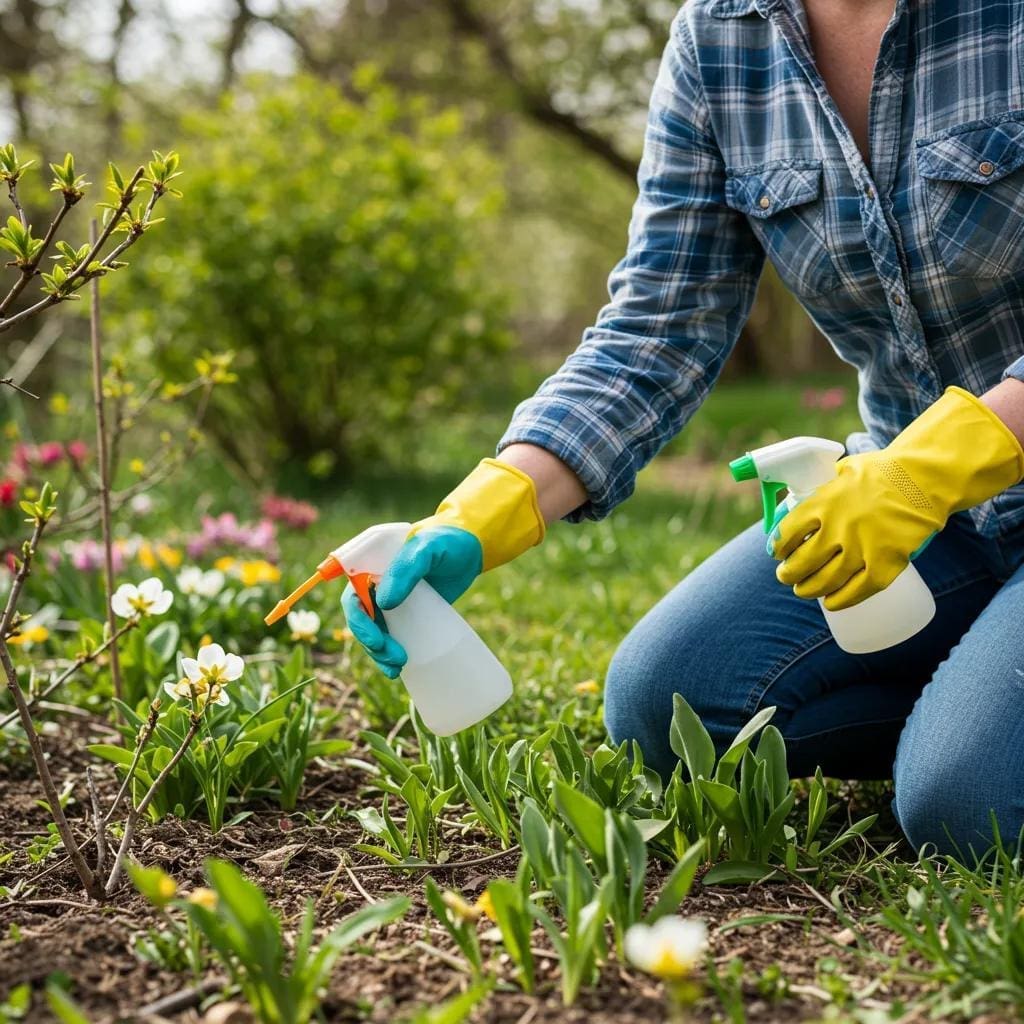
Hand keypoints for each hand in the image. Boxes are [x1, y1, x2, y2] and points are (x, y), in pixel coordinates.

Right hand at [341, 526, 482, 677]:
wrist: (472, 547)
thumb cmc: (447, 540)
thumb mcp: (427, 549)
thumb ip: (406, 570)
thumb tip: (383, 603)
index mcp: (371, 564)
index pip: (353, 594)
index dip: (357, 618)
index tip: (374, 638)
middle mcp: (376, 583)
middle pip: (361, 617)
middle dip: (370, 640)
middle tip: (392, 656)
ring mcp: (392, 599)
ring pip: (374, 630)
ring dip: (378, 651)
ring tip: (397, 666)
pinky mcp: (408, 612)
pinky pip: (392, 634)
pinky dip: (390, 652)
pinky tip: (399, 667)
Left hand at [773, 387, 1022, 609]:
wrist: (925, 478)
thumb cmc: (882, 472)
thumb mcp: (841, 471)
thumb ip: (819, 488)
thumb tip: (794, 504)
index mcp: (822, 503)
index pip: (785, 534)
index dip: (777, 547)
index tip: (777, 553)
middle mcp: (837, 528)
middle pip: (800, 563)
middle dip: (788, 574)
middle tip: (786, 576)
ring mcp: (861, 548)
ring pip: (824, 581)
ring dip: (807, 590)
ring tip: (803, 589)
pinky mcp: (885, 565)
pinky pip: (856, 592)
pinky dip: (839, 601)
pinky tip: (830, 602)